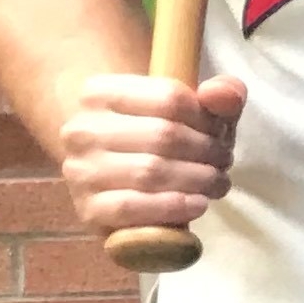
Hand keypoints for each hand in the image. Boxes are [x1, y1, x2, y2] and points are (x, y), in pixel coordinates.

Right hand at [57, 72, 243, 236]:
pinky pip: (132, 207)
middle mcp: (81, 129)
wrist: (120, 187)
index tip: (220, 132)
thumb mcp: (195, 111)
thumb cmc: (161, 140)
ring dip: (198, 180)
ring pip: (150, 172)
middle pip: (164, 135)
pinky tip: (197, 204)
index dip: (207, 118)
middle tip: (224, 161)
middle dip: (207, 151)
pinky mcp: (87, 209)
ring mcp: (80, 171)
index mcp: (100, 92)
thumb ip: (221, 93)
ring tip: (217, 183)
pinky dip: (172, 206)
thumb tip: (221, 94)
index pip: (170, 97)